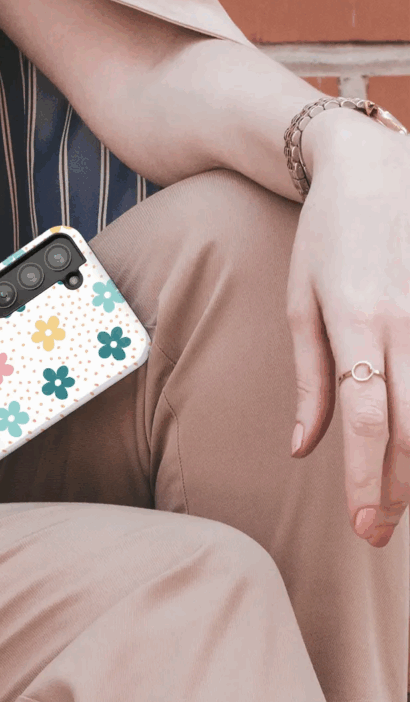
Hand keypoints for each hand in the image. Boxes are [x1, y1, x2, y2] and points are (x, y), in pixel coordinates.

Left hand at [288, 109, 409, 546]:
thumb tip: (302, 448)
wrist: (371, 170)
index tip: (360, 523)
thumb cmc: (323, 240)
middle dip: (396, 486)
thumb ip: (309, 379)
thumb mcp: (300, 304)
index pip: (363, 418)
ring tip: (400, 501)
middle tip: (378, 532)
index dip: (364, 476)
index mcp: (356, 322)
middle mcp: (406, 322)